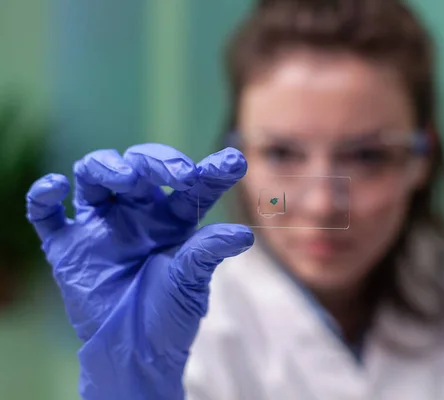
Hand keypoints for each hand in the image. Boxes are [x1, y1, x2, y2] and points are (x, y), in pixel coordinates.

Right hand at [26, 144, 253, 399]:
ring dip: (108, 167)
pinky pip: (46, 212)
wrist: (134, 351)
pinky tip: (56, 187)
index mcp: (174, 218)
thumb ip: (208, 253)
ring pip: (96, 175)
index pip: (192, 185)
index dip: (212, 171)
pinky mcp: (68, 245)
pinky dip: (44, 195)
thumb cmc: (169, 316)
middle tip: (177, 174)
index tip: (233, 162)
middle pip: (142, 167)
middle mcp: (138, 213)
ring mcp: (101, 225)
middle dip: (158, 162)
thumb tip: (243, 234)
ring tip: (127, 178)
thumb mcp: (191, 284)